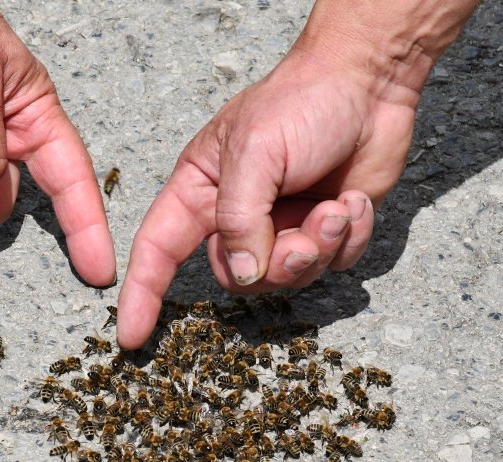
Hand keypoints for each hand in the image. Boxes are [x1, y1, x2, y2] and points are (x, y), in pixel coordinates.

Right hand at [117, 48, 417, 347]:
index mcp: (201, 190)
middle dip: (278, 262)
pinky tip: (352, 202)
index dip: (142, 294)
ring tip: (337, 208)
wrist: (370, 82)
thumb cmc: (303, 102)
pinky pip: (331, 265)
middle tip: (307, 233)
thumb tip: (243, 273)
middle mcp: (237, 214)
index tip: (132, 338)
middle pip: (237, 276)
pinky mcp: (324, 231)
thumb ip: (238, 219)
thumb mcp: (255, 153)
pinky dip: (347, 239)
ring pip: (288, 277)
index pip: (158, 249)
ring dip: (318, 248)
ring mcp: (283, 225)